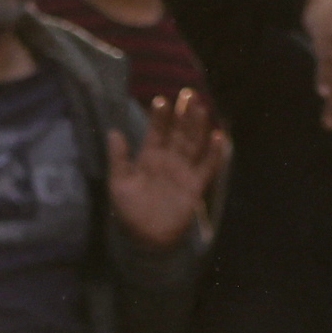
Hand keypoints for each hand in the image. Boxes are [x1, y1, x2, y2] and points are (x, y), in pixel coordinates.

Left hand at [108, 91, 226, 246]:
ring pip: (193, 144)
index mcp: (149, 157)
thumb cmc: (129, 211)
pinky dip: (213, 153)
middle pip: (178, 132)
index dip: (160, 117)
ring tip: (201, 107)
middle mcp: (169, 160)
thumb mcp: (119, 184)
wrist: (145, 239)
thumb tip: (113, 132)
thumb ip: (119, 158)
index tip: (161, 101)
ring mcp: (183, 171)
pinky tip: (218, 136)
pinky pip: (207, 167)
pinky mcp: (195, 186)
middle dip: (183, 114)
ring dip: (197, 126)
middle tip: (188, 93)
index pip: (156, 131)